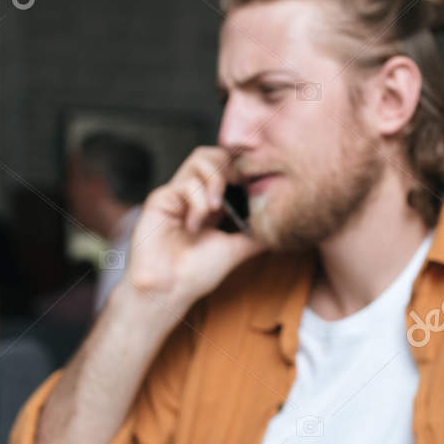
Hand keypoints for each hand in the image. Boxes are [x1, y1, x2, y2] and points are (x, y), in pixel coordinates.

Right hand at [124, 146, 265, 301]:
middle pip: (213, 153)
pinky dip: (197, 203)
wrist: (169, 290)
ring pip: (200, 158)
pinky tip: (194, 227)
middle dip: (231, 166)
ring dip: (216, 180)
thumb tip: (282, 225)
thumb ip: (255, 233)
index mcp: (210, 202)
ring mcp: (176, 193)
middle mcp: (193, 193)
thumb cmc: (197, 272)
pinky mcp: (161, 198)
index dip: (243, 170)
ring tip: (216, 208)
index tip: (255, 187)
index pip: (228, 168)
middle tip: (238, 189)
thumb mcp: (236, 249)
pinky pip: (186, 184)